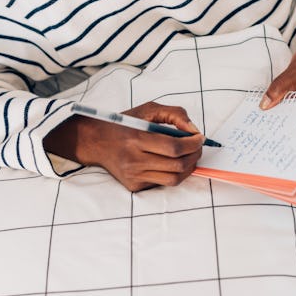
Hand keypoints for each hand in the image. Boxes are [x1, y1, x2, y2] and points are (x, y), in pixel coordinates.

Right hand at [44, 101, 203, 191]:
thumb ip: (174, 114)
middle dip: (195, 156)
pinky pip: (162, 183)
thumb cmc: (124, 124)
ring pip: (174, 179)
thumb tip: (193, 130)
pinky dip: (172, 173)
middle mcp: (134, 160)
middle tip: (197, 147)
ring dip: (188, 167)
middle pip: (177, 165)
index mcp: (136, 138)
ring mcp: (133, 176)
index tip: (199, 138)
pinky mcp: (134, 186)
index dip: (193, 144)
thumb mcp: (147, 110)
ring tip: (189, 156)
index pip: (174, 147)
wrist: (96, 142)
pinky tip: (170, 163)